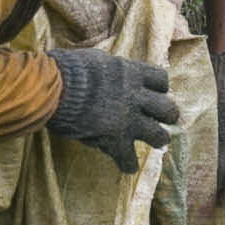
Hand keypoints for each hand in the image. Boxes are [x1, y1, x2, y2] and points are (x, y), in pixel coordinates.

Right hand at [46, 47, 180, 171]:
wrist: (56, 88)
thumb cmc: (69, 69)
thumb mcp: (97, 59)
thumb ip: (112, 69)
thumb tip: (114, 70)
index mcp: (132, 74)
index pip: (161, 80)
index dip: (159, 89)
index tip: (152, 93)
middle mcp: (136, 97)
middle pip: (168, 109)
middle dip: (167, 116)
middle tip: (160, 120)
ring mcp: (128, 121)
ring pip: (159, 136)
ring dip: (158, 139)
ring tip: (155, 142)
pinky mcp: (115, 140)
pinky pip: (129, 160)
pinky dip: (128, 164)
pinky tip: (125, 165)